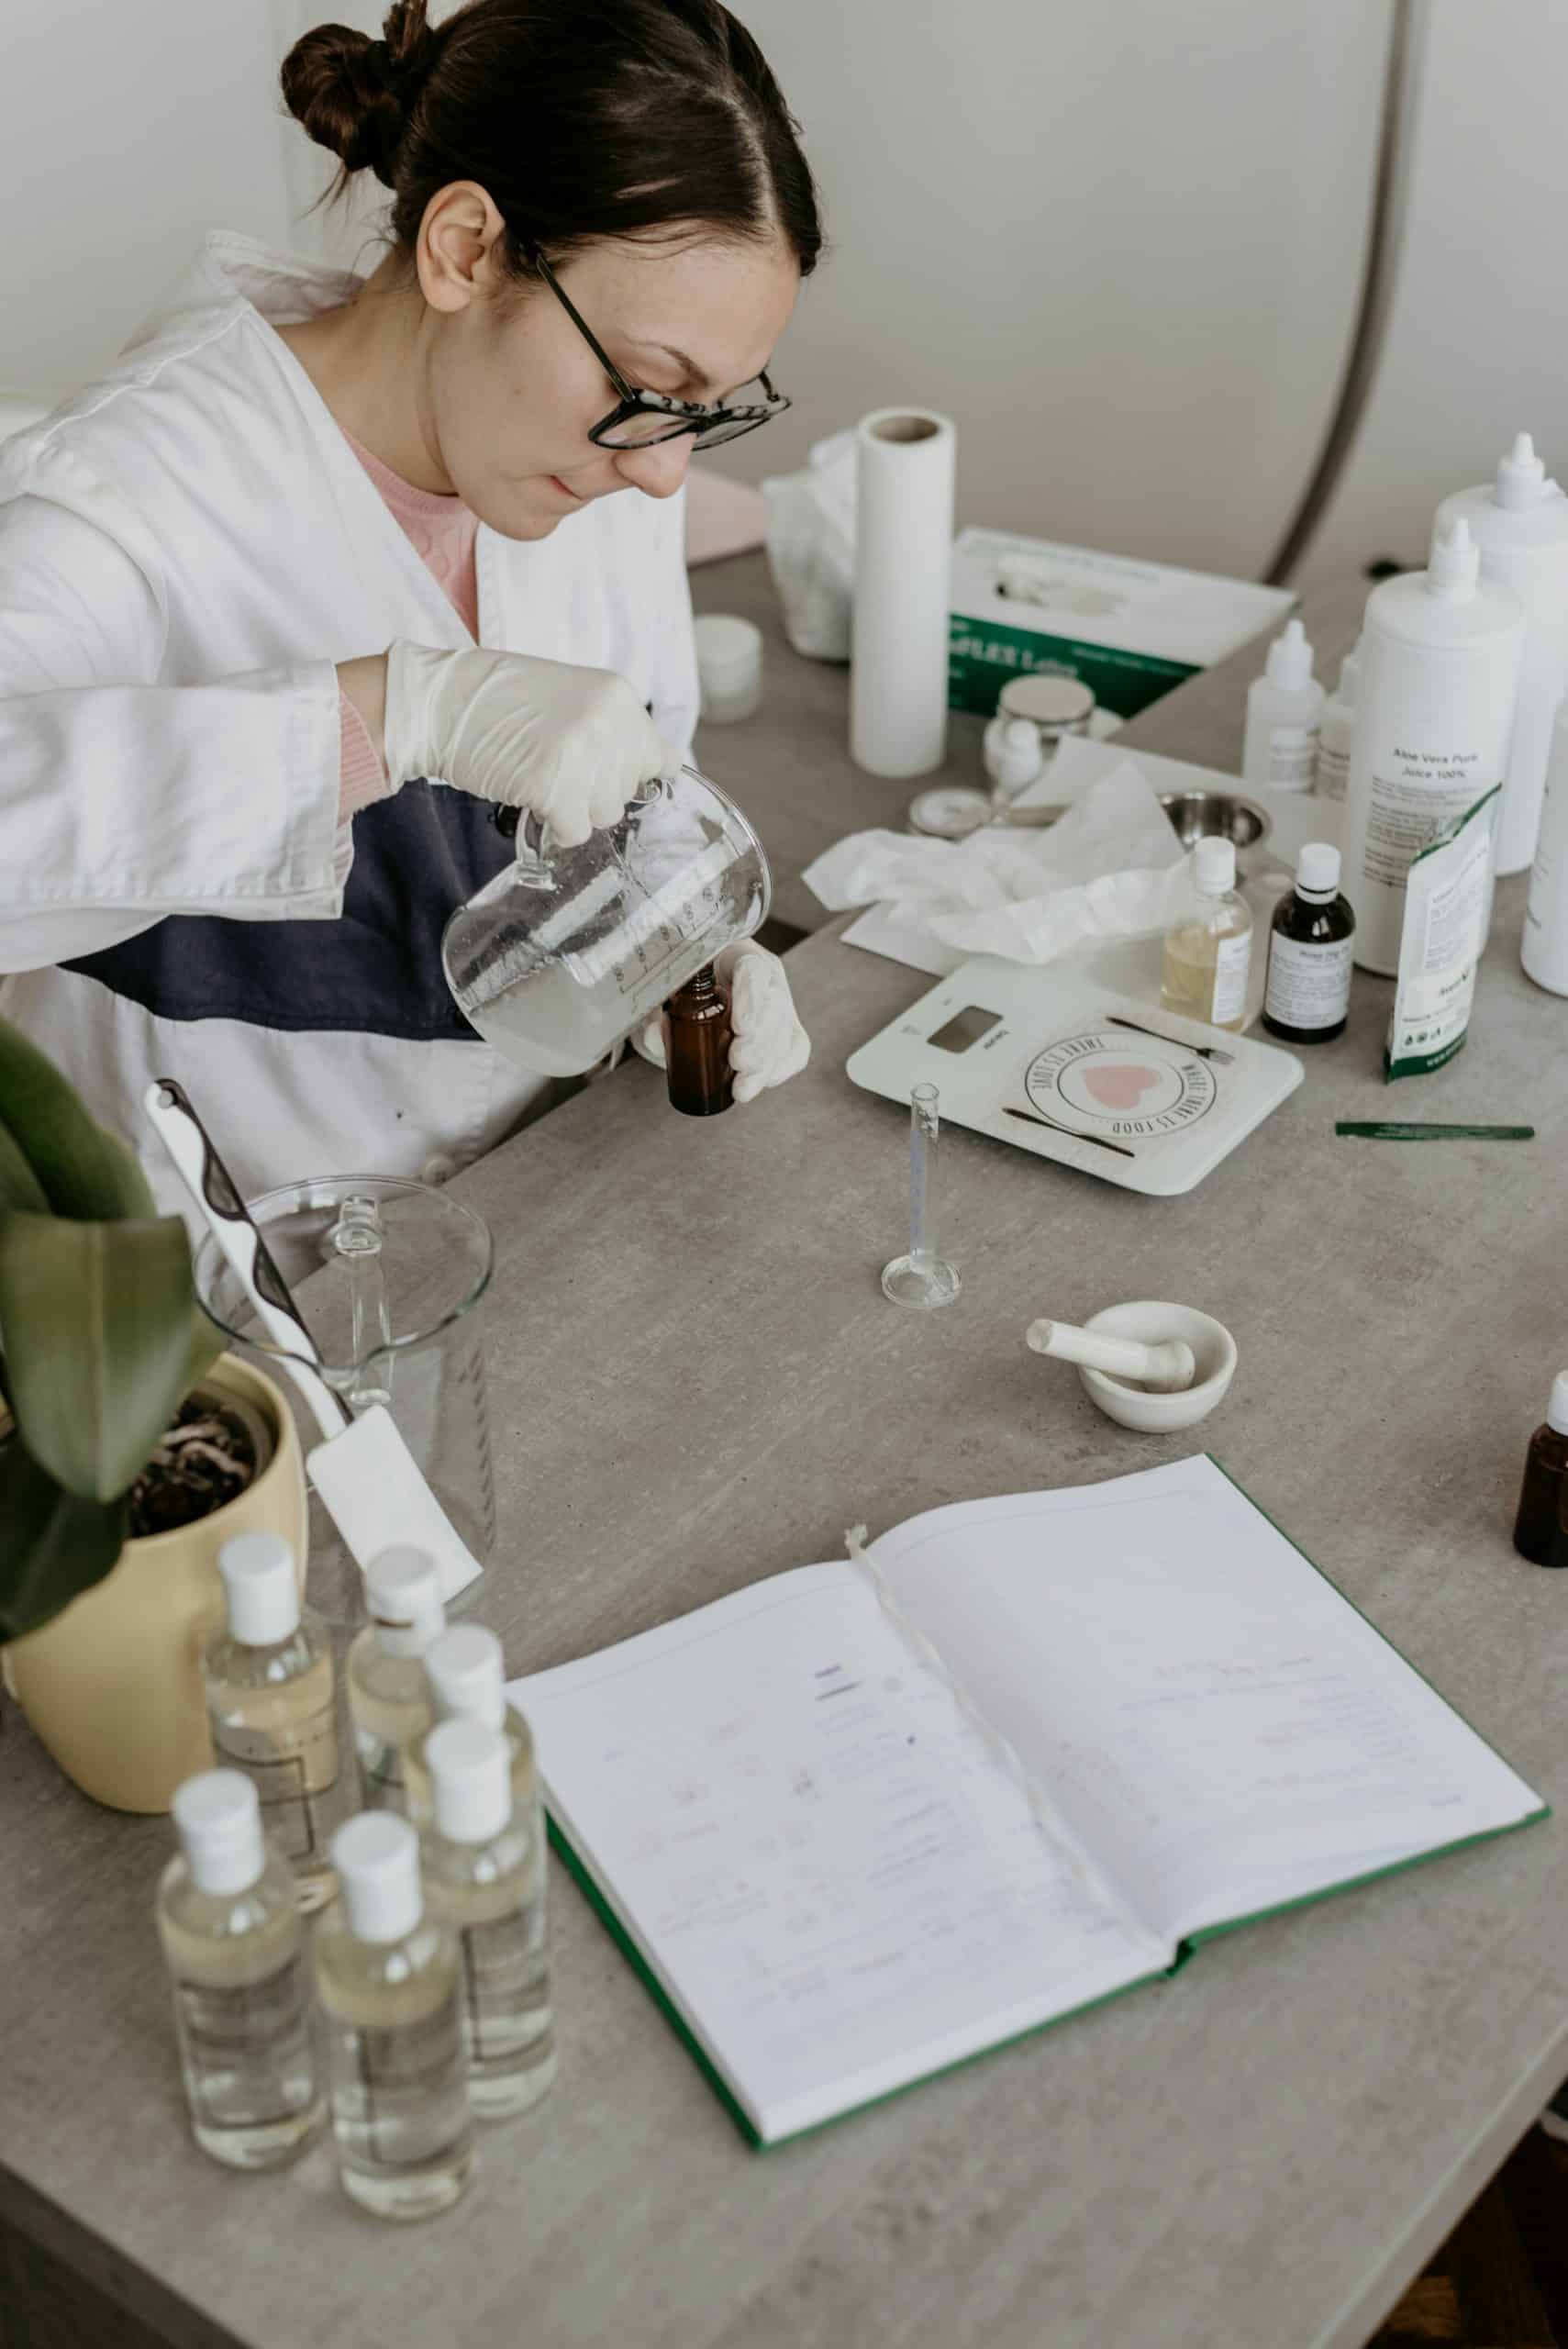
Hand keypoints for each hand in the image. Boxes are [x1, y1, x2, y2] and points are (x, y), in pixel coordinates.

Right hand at [380, 642, 672, 848]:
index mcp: (618, 696)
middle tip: (555, 769)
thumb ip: (612, 728)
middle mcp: (609, 722)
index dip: (630, 776)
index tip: (606, 776)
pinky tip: (532, 800)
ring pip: (605, 815)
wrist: (441, 702)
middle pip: (627, 792)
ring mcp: (583, 754)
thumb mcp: (573, 697)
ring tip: (541, 779)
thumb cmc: (500, 702)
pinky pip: (575, 831)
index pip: (659, 758)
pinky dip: (554, 827)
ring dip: (575, 809)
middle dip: (594, 791)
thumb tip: (655, 771)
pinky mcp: (554, 786)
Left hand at [637, 941, 810, 1104]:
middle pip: (775, 1005)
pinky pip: (796, 1049)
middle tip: (737, 1063)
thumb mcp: (664, 997)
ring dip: (766, 1064)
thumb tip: (654, 1037)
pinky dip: (780, 1069)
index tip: (739, 1028)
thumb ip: (657, 1015)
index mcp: (736, 955)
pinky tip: (761, 1083)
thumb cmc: (682, 990)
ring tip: (742, 1087)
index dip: (751, 999)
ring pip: (786, 1031)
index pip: (753, 970)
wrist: (695, 997)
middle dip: (759, 1041)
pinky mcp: (786, 1029)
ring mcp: (779, 1003)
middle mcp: (765, 977)